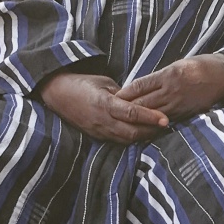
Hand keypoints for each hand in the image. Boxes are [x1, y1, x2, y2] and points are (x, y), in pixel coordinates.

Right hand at [38, 71, 167, 144]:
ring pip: (126, 140)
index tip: (165, 119)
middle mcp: (102, 120)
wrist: (57, 94)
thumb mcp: (105, 82)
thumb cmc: (83, 83)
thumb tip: (141, 101)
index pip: (132, 113)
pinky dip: (131, 139)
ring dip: (143, 136)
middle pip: (132, 132)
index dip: (150, 117)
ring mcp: (98, 130)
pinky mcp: (96, 136)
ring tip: (157, 130)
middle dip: (151, 131)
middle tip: (166, 125)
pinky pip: (117, 141)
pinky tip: (141, 133)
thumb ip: (123, 93)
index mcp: (104, 103)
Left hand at [115, 54, 223, 122]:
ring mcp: (179, 104)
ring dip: (137, 121)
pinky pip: (166, 121)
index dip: (125, 93)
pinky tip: (145, 129)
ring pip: (152, 115)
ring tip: (123, 125)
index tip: (113, 97)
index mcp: (168, 75)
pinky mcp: (186, 114)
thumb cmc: (202, 65)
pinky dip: (153, 125)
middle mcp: (171, 90)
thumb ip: (161, 76)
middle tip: (111, 114)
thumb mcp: (178, 65)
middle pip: (142, 103)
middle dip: (126, 109)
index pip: (139, 86)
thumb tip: (143, 86)